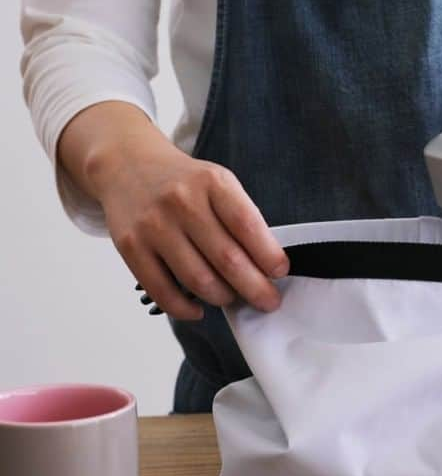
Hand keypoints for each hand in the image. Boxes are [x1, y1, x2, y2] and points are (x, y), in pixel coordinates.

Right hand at [59, 102, 287, 320]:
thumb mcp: (218, 184)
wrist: (127, 165)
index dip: (268, 256)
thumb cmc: (184, 182)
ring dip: (222, 298)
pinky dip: (185, 309)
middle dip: (255, 288)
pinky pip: (161, 290)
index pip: (248, 226)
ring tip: (233, 298)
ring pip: (198, 279)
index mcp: (213, 183)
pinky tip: (199, 310)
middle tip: (268, 302)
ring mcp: (153, 225)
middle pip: (227, 259)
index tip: (280, 273)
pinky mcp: (130, 246)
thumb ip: (241, 218)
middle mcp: (182, 202)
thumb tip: (266, 267)